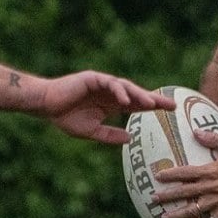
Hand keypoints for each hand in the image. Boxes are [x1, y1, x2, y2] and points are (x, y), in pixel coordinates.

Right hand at [29, 73, 173, 144]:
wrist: (46, 106)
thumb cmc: (65, 117)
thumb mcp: (91, 131)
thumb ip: (109, 135)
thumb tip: (130, 139)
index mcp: (111, 104)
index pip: (136, 105)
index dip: (152, 107)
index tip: (170, 112)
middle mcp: (110, 93)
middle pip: (137, 94)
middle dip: (154, 99)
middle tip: (171, 105)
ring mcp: (102, 84)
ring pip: (127, 88)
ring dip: (140, 95)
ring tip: (153, 104)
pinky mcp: (93, 78)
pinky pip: (110, 84)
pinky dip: (119, 92)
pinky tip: (127, 101)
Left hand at [152, 131, 217, 217]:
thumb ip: (212, 138)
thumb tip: (195, 131)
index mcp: (210, 171)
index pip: (186, 173)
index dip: (171, 175)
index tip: (157, 176)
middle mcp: (211, 187)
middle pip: (185, 193)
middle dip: (168, 196)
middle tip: (153, 200)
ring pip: (195, 209)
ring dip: (179, 215)